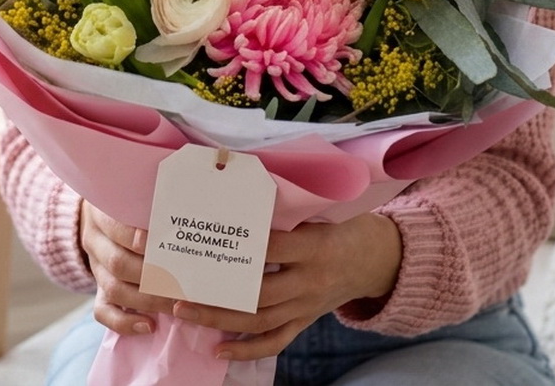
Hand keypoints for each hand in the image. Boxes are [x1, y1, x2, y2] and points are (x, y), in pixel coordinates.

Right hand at [79, 200, 175, 335]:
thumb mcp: (133, 193)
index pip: (115, 226)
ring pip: (113, 289)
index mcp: (102, 212)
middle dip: (151, 275)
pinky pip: (102, 311)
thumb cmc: (130, 202)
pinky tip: (149, 326)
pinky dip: (124, 322)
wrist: (99, 216)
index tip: (161, 240)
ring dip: (147, 300)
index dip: (135, 236)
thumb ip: (152, 198)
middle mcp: (95, 241)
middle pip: (118, 263)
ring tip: (175, 304)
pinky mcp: (97, 289)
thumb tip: (188, 198)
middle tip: (182, 281)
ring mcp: (95, 267)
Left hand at [172, 212, 401, 360]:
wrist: (375, 259)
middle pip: (259, 294)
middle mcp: (310, 281)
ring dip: (220, 320)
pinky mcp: (305, 321)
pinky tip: (219, 351)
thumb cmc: (339, 228)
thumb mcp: (320, 215)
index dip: (242, 246)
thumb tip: (236, 202)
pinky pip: (275, 341)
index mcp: (315, 247)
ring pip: (260, 320)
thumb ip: (284, 215)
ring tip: (185, 314)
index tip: (207, 241)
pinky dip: (247, 350)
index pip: (274, 248)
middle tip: (179, 289)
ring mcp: (307, 306)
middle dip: (216, 294)